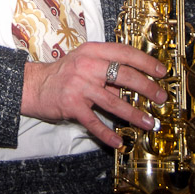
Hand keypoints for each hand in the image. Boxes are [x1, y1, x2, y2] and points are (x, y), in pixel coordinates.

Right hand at [21, 42, 167, 147]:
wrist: (33, 86)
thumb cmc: (62, 73)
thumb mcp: (84, 62)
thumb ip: (106, 70)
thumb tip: (133, 83)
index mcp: (92, 51)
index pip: (125, 52)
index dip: (146, 61)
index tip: (161, 71)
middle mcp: (87, 66)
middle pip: (124, 76)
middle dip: (147, 87)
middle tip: (161, 97)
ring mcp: (79, 86)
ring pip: (114, 102)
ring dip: (134, 114)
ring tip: (149, 122)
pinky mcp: (72, 105)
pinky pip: (94, 122)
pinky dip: (107, 134)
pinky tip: (118, 142)